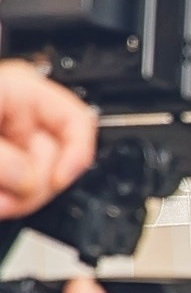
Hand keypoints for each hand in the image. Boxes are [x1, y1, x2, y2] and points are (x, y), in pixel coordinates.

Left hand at [0, 61, 95, 218]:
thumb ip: (8, 158)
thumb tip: (34, 182)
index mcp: (24, 89)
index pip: (81, 121)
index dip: (78, 156)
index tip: (60, 182)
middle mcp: (22, 114)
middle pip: (62, 159)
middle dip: (37, 186)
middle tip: (11, 199)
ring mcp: (11, 141)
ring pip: (41, 182)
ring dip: (20, 199)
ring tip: (1, 203)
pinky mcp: (4, 165)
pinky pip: (21, 190)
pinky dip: (10, 201)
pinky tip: (0, 202)